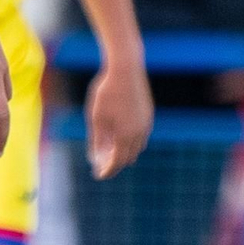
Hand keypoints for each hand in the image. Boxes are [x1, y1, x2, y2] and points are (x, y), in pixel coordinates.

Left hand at [85, 58, 152, 178]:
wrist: (125, 69)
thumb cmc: (106, 92)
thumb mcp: (96, 117)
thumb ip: (97, 140)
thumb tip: (95, 158)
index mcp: (125, 135)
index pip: (117, 162)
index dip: (107, 171)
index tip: (98, 175)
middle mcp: (139, 133)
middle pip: (128, 157)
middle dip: (115, 164)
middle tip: (102, 166)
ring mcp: (146, 124)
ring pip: (137, 147)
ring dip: (125, 153)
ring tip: (110, 154)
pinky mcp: (148, 115)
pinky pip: (141, 136)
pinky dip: (131, 142)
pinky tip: (120, 138)